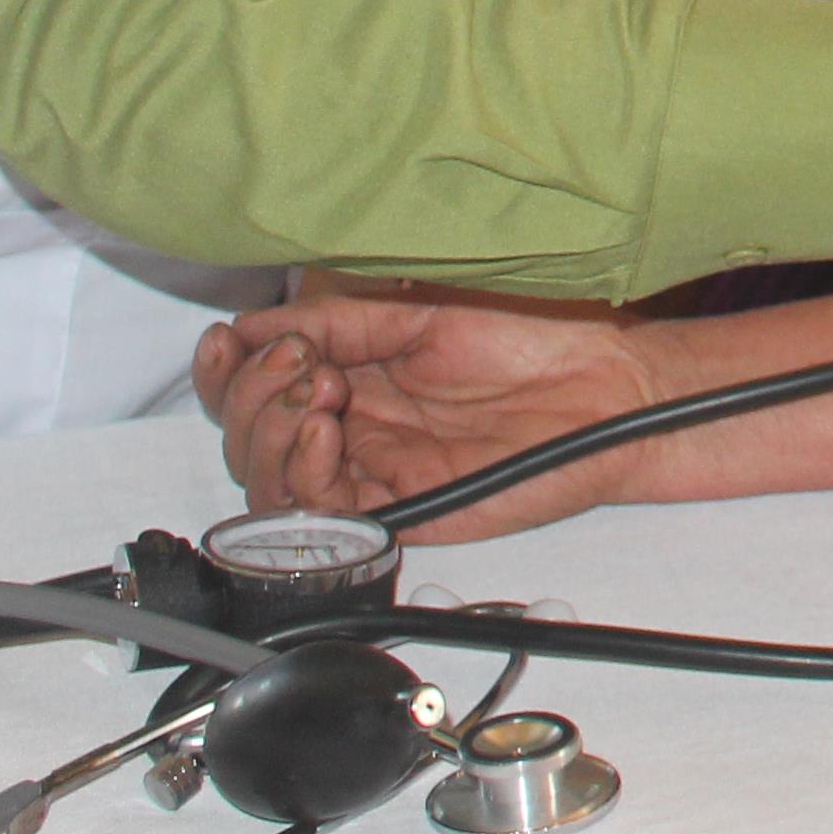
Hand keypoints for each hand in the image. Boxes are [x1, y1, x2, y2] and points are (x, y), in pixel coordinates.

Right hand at [193, 286, 673, 541]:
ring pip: (269, 484)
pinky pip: (322, 518)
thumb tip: (256, 322)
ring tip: (318, 392)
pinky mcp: (398, 513)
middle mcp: (352, 428)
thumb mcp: (422, 315)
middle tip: (301, 363)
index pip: (255, 386)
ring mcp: (372, 472)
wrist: (604, 384)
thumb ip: (341, 321)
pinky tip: (329, 432)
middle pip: (247, 438)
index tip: (232, 338)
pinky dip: (306, 476)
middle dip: (251, 397)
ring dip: (270, 434)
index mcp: (352, 373)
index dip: (228, 369)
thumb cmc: (534, 338)